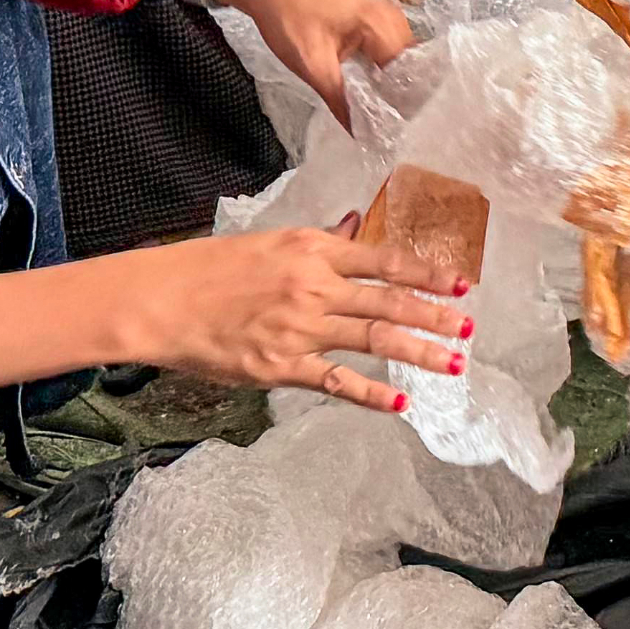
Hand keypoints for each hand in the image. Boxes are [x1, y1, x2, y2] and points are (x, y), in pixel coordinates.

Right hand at [105, 225, 471, 412]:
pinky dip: (371, 394)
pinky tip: (399, 403)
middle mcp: (313, 286)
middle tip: (469, 327)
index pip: (383, 260)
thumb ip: (319, 241)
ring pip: (373, 339)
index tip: (460, 282)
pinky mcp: (280, 367)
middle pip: (388, 301)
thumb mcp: (270, 242)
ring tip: (452, 363)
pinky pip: (336, 381)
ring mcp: (299, 328)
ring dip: (418, 351)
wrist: (160, 300)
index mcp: (311, 248)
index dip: (426, 272)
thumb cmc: (208, 268)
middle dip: (435, 315)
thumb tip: (354, 224)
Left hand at [207, 0, 410, 124]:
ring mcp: (381, 14)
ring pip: (397, 57)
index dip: (401, 101)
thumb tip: (359, 133)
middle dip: (397, 93)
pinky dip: (379, 67)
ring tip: (376, 108)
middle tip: (383, 122)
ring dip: (388, 81)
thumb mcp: (312, 65)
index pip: (409, 72)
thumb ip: (339, 100)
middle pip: (408, 65)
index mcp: (381, 24)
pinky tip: (366, 86)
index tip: (391, 125)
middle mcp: (390, 16)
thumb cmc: (288, 19)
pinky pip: (385, 47)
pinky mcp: (369, 16)